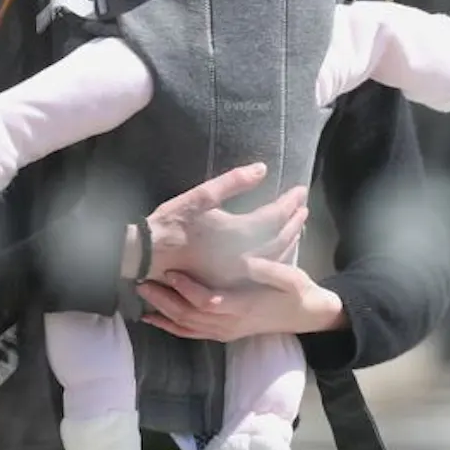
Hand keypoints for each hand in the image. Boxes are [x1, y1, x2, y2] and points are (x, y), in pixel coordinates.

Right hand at [137, 163, 308, 287]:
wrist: (145, 256)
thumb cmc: (170, 224)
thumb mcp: (199, 197)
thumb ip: (232, 182)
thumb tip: (262, 168)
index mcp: (237, 234)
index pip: (275, 217)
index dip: (290, 203)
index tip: (301, 191)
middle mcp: (243, 256)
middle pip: (281, 239)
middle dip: (295, 221)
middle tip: (303, 207)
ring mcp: (237, 273)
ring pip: (274, 258)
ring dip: (290, 240)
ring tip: (298, 226)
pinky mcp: (229, 280)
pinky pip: (262, 270)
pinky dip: (276, 257)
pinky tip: (279, 251)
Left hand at [138, 256, 346, 342]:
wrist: (307, 316)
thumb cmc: (298, 292)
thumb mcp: (290, 277)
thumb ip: (268, 269)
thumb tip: (247, 260)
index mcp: (243, 307)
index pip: (208, 302)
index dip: (187, 289)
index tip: (172, 272)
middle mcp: (230, 323)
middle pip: (189, 316)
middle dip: (165, 300)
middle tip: (143, 282)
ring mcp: (225, 331)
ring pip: (186, 326)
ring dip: (163, 312)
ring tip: (143, 294)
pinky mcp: (222, 333)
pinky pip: (191, 334)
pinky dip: (170, 327)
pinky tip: (152, 318)